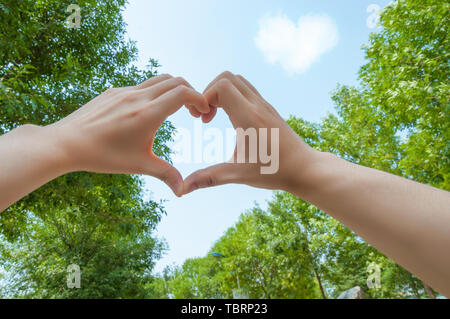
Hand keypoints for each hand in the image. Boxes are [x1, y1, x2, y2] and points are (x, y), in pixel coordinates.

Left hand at [47, 74, 209, 195]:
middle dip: (190, 92)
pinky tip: (149, 111)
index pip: (183, 93)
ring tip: (175, 109)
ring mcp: (124, 91)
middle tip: (194, 111)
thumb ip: (166, 174)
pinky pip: (141, 85)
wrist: (66, 143)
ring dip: (173, 89)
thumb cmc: (103, 156)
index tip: (204, 113)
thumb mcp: (139, 165)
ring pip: (158, 79)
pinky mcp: (113, 91)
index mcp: (148, 113)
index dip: (200, 99)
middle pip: (175, 81)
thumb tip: (183, 190)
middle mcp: (138, 97)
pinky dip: (155, 92)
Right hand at [183, 71, 318, 194]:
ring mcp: (264, 105)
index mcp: (249, 118)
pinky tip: (231, 120)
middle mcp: (257, 105)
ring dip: (221, 92)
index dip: (204, 98)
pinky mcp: (268, 109)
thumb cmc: (274, 172)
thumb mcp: (238, 175)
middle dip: (209, 92)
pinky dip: (232, 96)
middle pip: (227, 76)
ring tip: (215, 116)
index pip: (221, 86)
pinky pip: (246, 90)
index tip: (202, 120)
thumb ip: (209, 178)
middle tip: (206, 116)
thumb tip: (183, 188)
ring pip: (238, 80)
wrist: (305, 169)